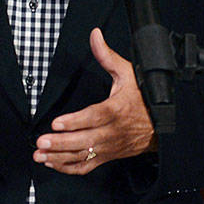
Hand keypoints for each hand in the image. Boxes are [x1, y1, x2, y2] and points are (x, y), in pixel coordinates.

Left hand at [33, 27, 155, 173]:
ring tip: (39, 155)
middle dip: (61, 143)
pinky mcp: (108, 156)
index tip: (57, 123)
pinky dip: (69, 168)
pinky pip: (87, 166)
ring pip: (83, 156)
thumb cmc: (143, 97)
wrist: (163, 124)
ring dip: (59, 158)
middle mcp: (112, 131)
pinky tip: (52, 164)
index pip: (94, 117)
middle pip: (85, 140)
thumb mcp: (128, 73)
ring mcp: (110, 147)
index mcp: (117, 110)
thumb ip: (107, 56)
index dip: (75, 122)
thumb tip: (95, 35)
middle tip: (41, 142)